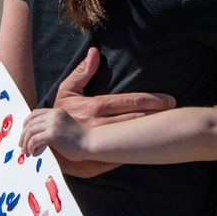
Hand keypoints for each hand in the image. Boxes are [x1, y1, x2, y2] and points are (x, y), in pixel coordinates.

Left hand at [19, 107, 85, 158]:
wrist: (91, 143)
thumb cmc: (79, 140)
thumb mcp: (64, 127)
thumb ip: (52, 127)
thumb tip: (36, 137)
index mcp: (56, 112)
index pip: (34, 113)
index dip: (26, 124)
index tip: (24, 134)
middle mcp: (54, 115)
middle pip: (30, 122)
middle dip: (23, 135)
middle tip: (21, 145)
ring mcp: (53, 123)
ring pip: (30, 131)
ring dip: (25, 142)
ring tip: (25, 151)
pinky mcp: (53, 134)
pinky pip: (34, 139)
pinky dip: (31, 146)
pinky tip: (33, 153)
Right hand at [52, 47, 174, 176]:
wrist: (40, 142)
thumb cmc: (58, 115)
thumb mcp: (66, 92)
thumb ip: (82, 72)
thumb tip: (94, 52)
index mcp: (93, 107)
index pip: (129, 102)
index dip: (151, 101)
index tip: (169, 100)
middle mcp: (98, 126)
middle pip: (135, 120)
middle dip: (156, 115)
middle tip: (176, 112)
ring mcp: (98, 145)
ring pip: (131, 138)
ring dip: (150, 132)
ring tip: (169, 127)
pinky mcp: (95, 162)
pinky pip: (120, 158)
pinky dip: (136, 153)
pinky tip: (152, 149)